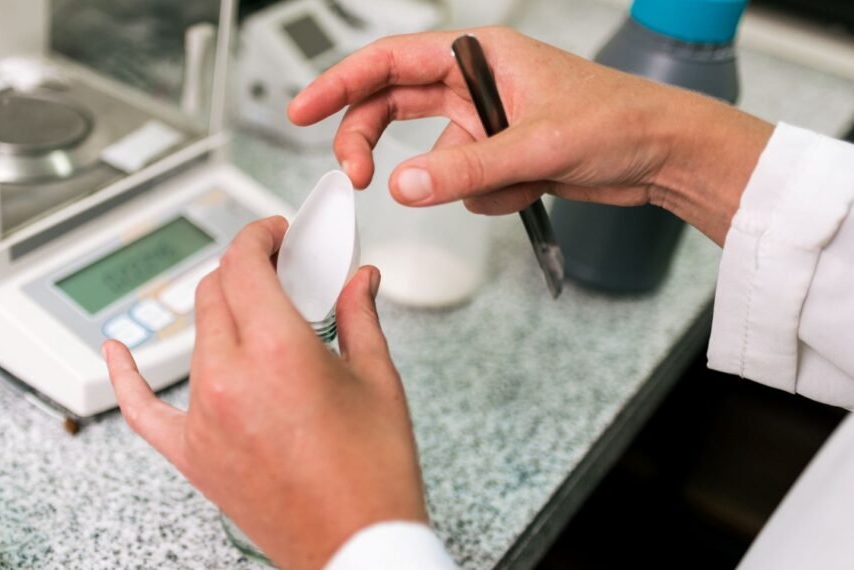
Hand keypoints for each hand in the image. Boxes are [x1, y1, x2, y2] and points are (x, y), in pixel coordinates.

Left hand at [104, 217, 426, 569]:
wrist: (354, 547)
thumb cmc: (371, 479)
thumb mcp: (378, 382)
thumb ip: (359, 318)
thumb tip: (358, 281)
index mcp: (277, 352)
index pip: (243, 263)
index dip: (259, 235)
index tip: (275, 234)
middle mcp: (228, 379)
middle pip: (215, 292)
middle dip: (245, 269)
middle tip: (278, 272)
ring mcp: (202, 417)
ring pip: (194, 336)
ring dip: (221, 313)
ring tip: (256, 317)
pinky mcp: (191, 453)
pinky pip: (141, 408)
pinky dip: (126, 375)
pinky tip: (115, 350)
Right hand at [288, 28, 774, 244]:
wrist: (664, 156)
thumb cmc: (620, 121)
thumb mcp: (536, 145)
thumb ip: (462, 167)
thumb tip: (402, 186)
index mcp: (477, 55)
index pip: (388, 61)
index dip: (339, 83)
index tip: (302, 109)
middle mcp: (473, 82)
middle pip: (393, 108)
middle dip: (373, 142)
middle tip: (357, 176)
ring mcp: (484, 121)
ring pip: (431, 157)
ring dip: (463, 179)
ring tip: (519, 175)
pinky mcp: (497, 154)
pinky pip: (463, 183)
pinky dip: (490, 194)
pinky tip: (534, 185)